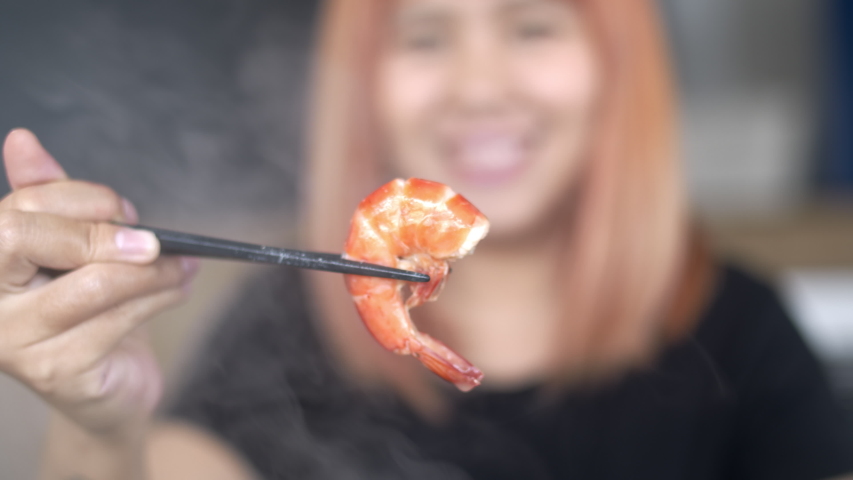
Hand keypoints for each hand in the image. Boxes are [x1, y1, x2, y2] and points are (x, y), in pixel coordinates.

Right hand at [0, 129, 197, 437]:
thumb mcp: (69, 249)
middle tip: (152, 240)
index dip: (75, 198)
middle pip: (23, 237)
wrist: (105, 389)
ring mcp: (14, 343)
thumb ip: (46, 198)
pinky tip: (181, 288)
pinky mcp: (56, 372)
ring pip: (90, 283)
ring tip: (185, 264)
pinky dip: (161, 297)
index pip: (15, 211)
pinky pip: (117, 320)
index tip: (121, 207)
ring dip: (153, 268)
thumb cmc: (85, 310)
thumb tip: (22, 140)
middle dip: (100, 230)